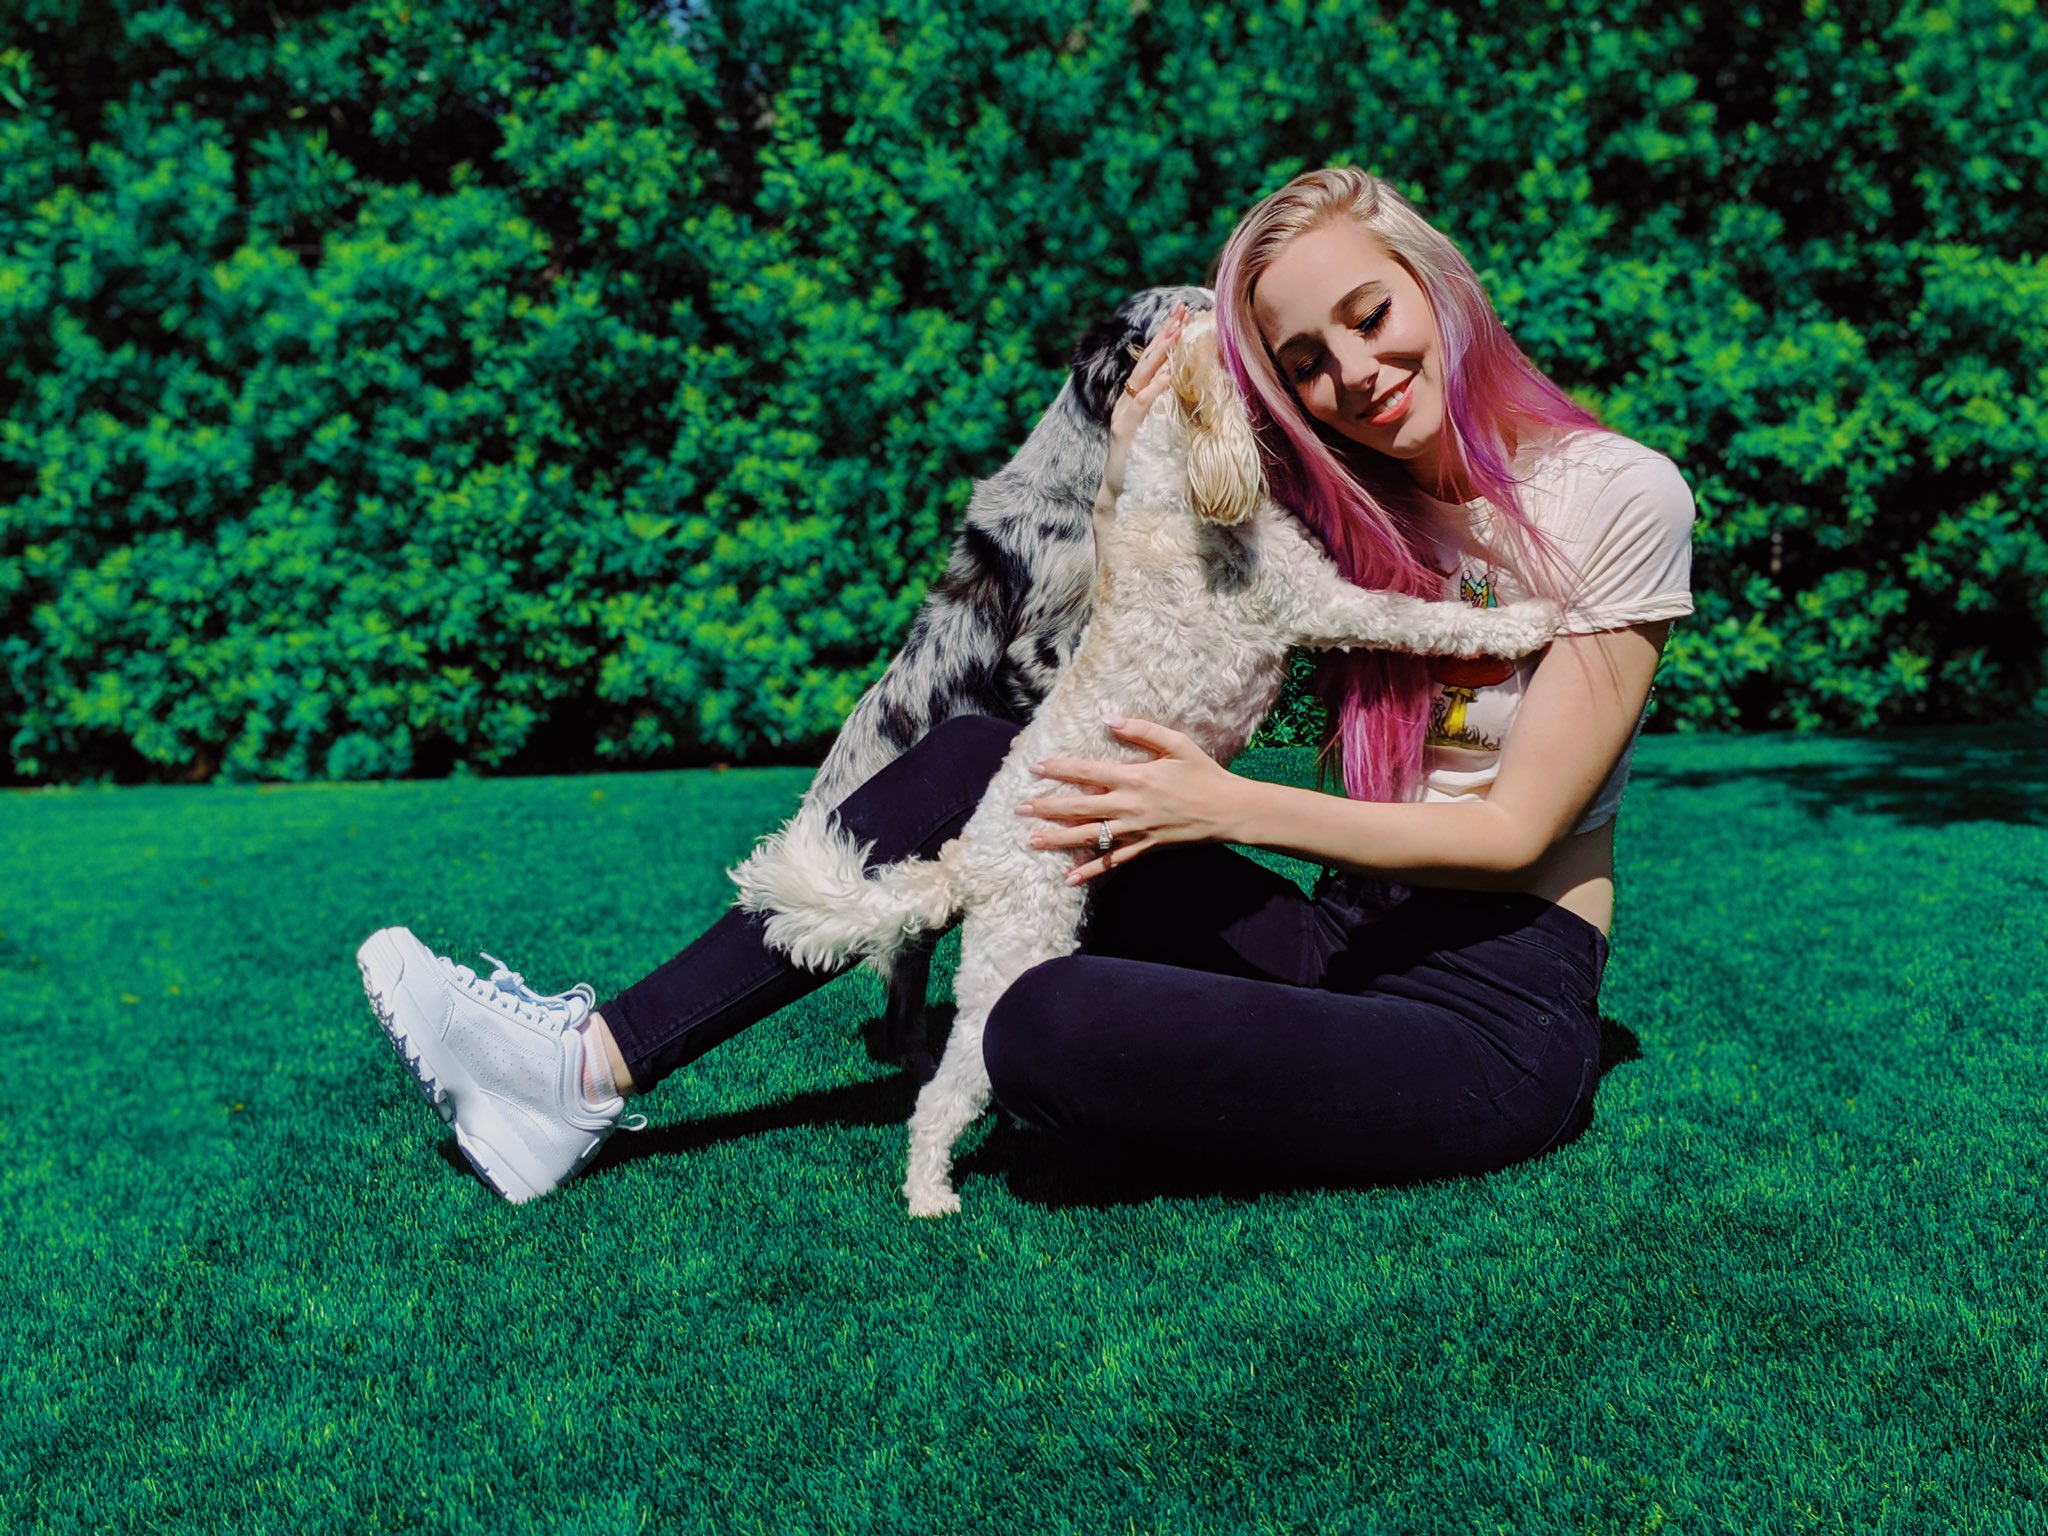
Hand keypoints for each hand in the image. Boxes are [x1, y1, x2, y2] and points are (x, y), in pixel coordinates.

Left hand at [1015, 714, 1243, 885]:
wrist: (1228, 810)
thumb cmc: (1203, 773)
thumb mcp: (1176, 744)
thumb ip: (1141, 730)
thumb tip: (1108, 718)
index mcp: (1134, 777)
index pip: (1087, 772)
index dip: (1059, 769)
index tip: (1035, 767)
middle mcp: (1130, 805)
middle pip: (1080, 807)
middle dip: (1047, 807)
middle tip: (1019, 808)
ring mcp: (1135, 829)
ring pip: (1089, 836)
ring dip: (1059, 839)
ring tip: (1032, 841)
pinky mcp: (1144, 847)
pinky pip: (1113, 861)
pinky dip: (1091, 870)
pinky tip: (1069, 878)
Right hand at [1099, 302, 1189, 509]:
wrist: (1120, 493)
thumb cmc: (1143, 464)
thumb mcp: (1160, 431)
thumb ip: (1169, 410)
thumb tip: (1193, 393)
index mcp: (1137, 399)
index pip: (1153, 361)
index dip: (1166, 336)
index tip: (1184, 314)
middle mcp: (1127, 401)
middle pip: (1147, 361)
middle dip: (1165, 334)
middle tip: (1181, 310)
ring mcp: (1123, 415)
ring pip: (1142, 377)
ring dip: (1159, 353)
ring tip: (1175, 332)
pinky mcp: (1123, 432)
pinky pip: (1140, 406)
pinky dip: (1154, 390)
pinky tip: (1167, 376)